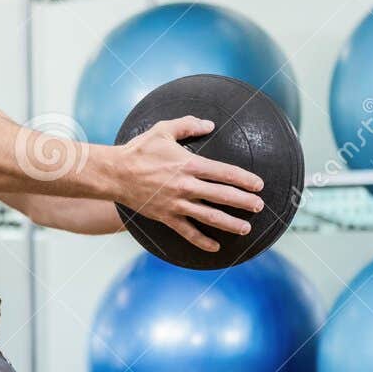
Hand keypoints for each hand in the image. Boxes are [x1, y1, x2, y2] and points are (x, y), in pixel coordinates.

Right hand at [116, 117, 263, 253]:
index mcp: (189, 164)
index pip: (225, 173)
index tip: (258, 185)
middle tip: (258, 206)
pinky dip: (202, 241)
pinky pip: (188, 232)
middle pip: (223, 196)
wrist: (114, 174)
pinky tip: (215, 247)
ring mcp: (176, 204)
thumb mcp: (163, 130)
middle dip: (244, 202)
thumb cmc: (139, 150)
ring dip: (230, 223)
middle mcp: (186, 186)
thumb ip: (188, 125)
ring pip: (210, 217)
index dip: (245, 179)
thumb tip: (210, 124)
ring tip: (246, 228)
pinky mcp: (166, 216)